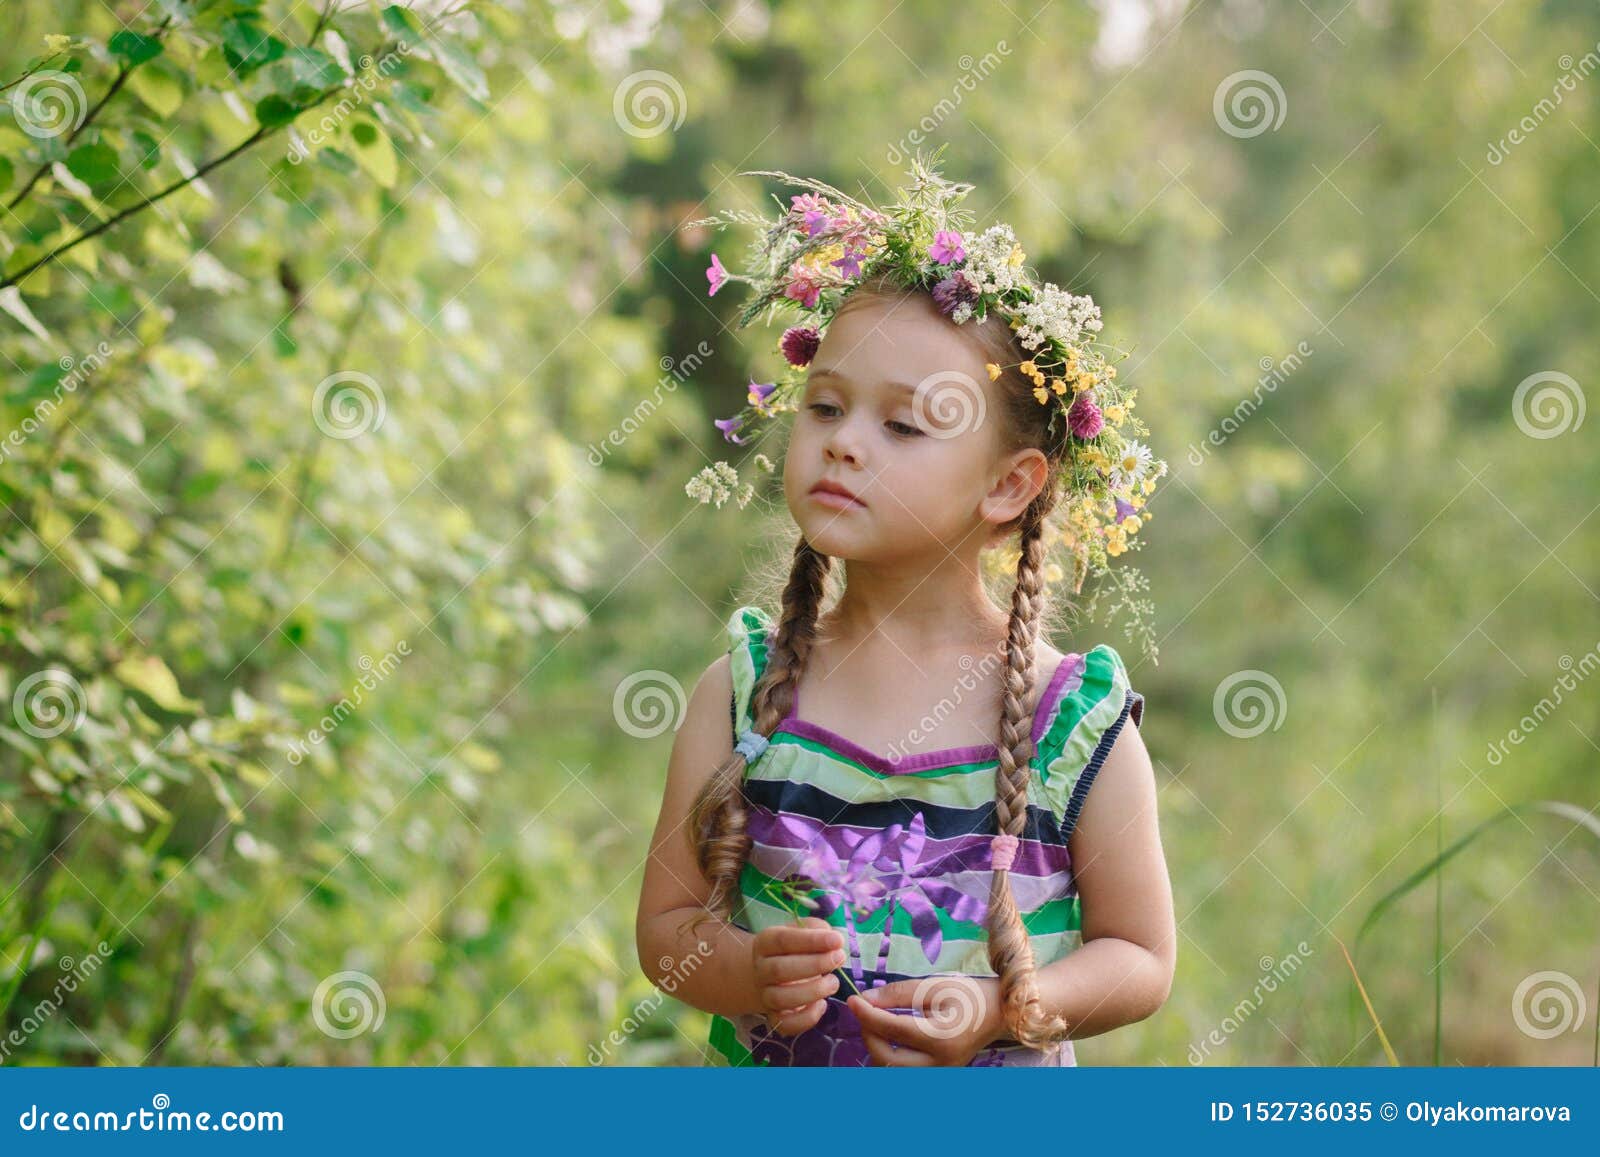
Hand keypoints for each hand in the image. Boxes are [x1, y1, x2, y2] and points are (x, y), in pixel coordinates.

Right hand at [751, 916, 846, 1036]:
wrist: (767, 975)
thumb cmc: (792, 949)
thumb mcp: (800, 931)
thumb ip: (817, 930)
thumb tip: (835, 940)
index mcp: (765, 943)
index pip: (783, 940)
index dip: (811, 940)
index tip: (837, 940)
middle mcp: (761, 970)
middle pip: (779, 970)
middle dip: (814, 965)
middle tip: (839, 958)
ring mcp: (765, 996)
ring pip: (781, 999)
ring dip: (813, 991)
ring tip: (833, 982)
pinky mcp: (774, 1018)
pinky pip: (786, 1024)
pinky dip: (807, 1018)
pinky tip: (822, 1004)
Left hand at [847, 974, 1004, 1065]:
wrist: (998, 1014)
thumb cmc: (969, 994)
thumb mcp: (934, 985)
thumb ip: (898, 993)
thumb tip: (865, 999)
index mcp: (941, 1038)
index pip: (892, 1029)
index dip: (867, 1014)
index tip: (852, 999)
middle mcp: (939, 1064)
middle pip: (886, 1059)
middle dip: (869, 1034)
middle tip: (866, 1011)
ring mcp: (938, 1075)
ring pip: (890, 1072)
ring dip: (877, 1048)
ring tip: (878, 1022)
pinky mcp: (936, 1077)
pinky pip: (901, 1073)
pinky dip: (889, 1056)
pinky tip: (890, 1037)